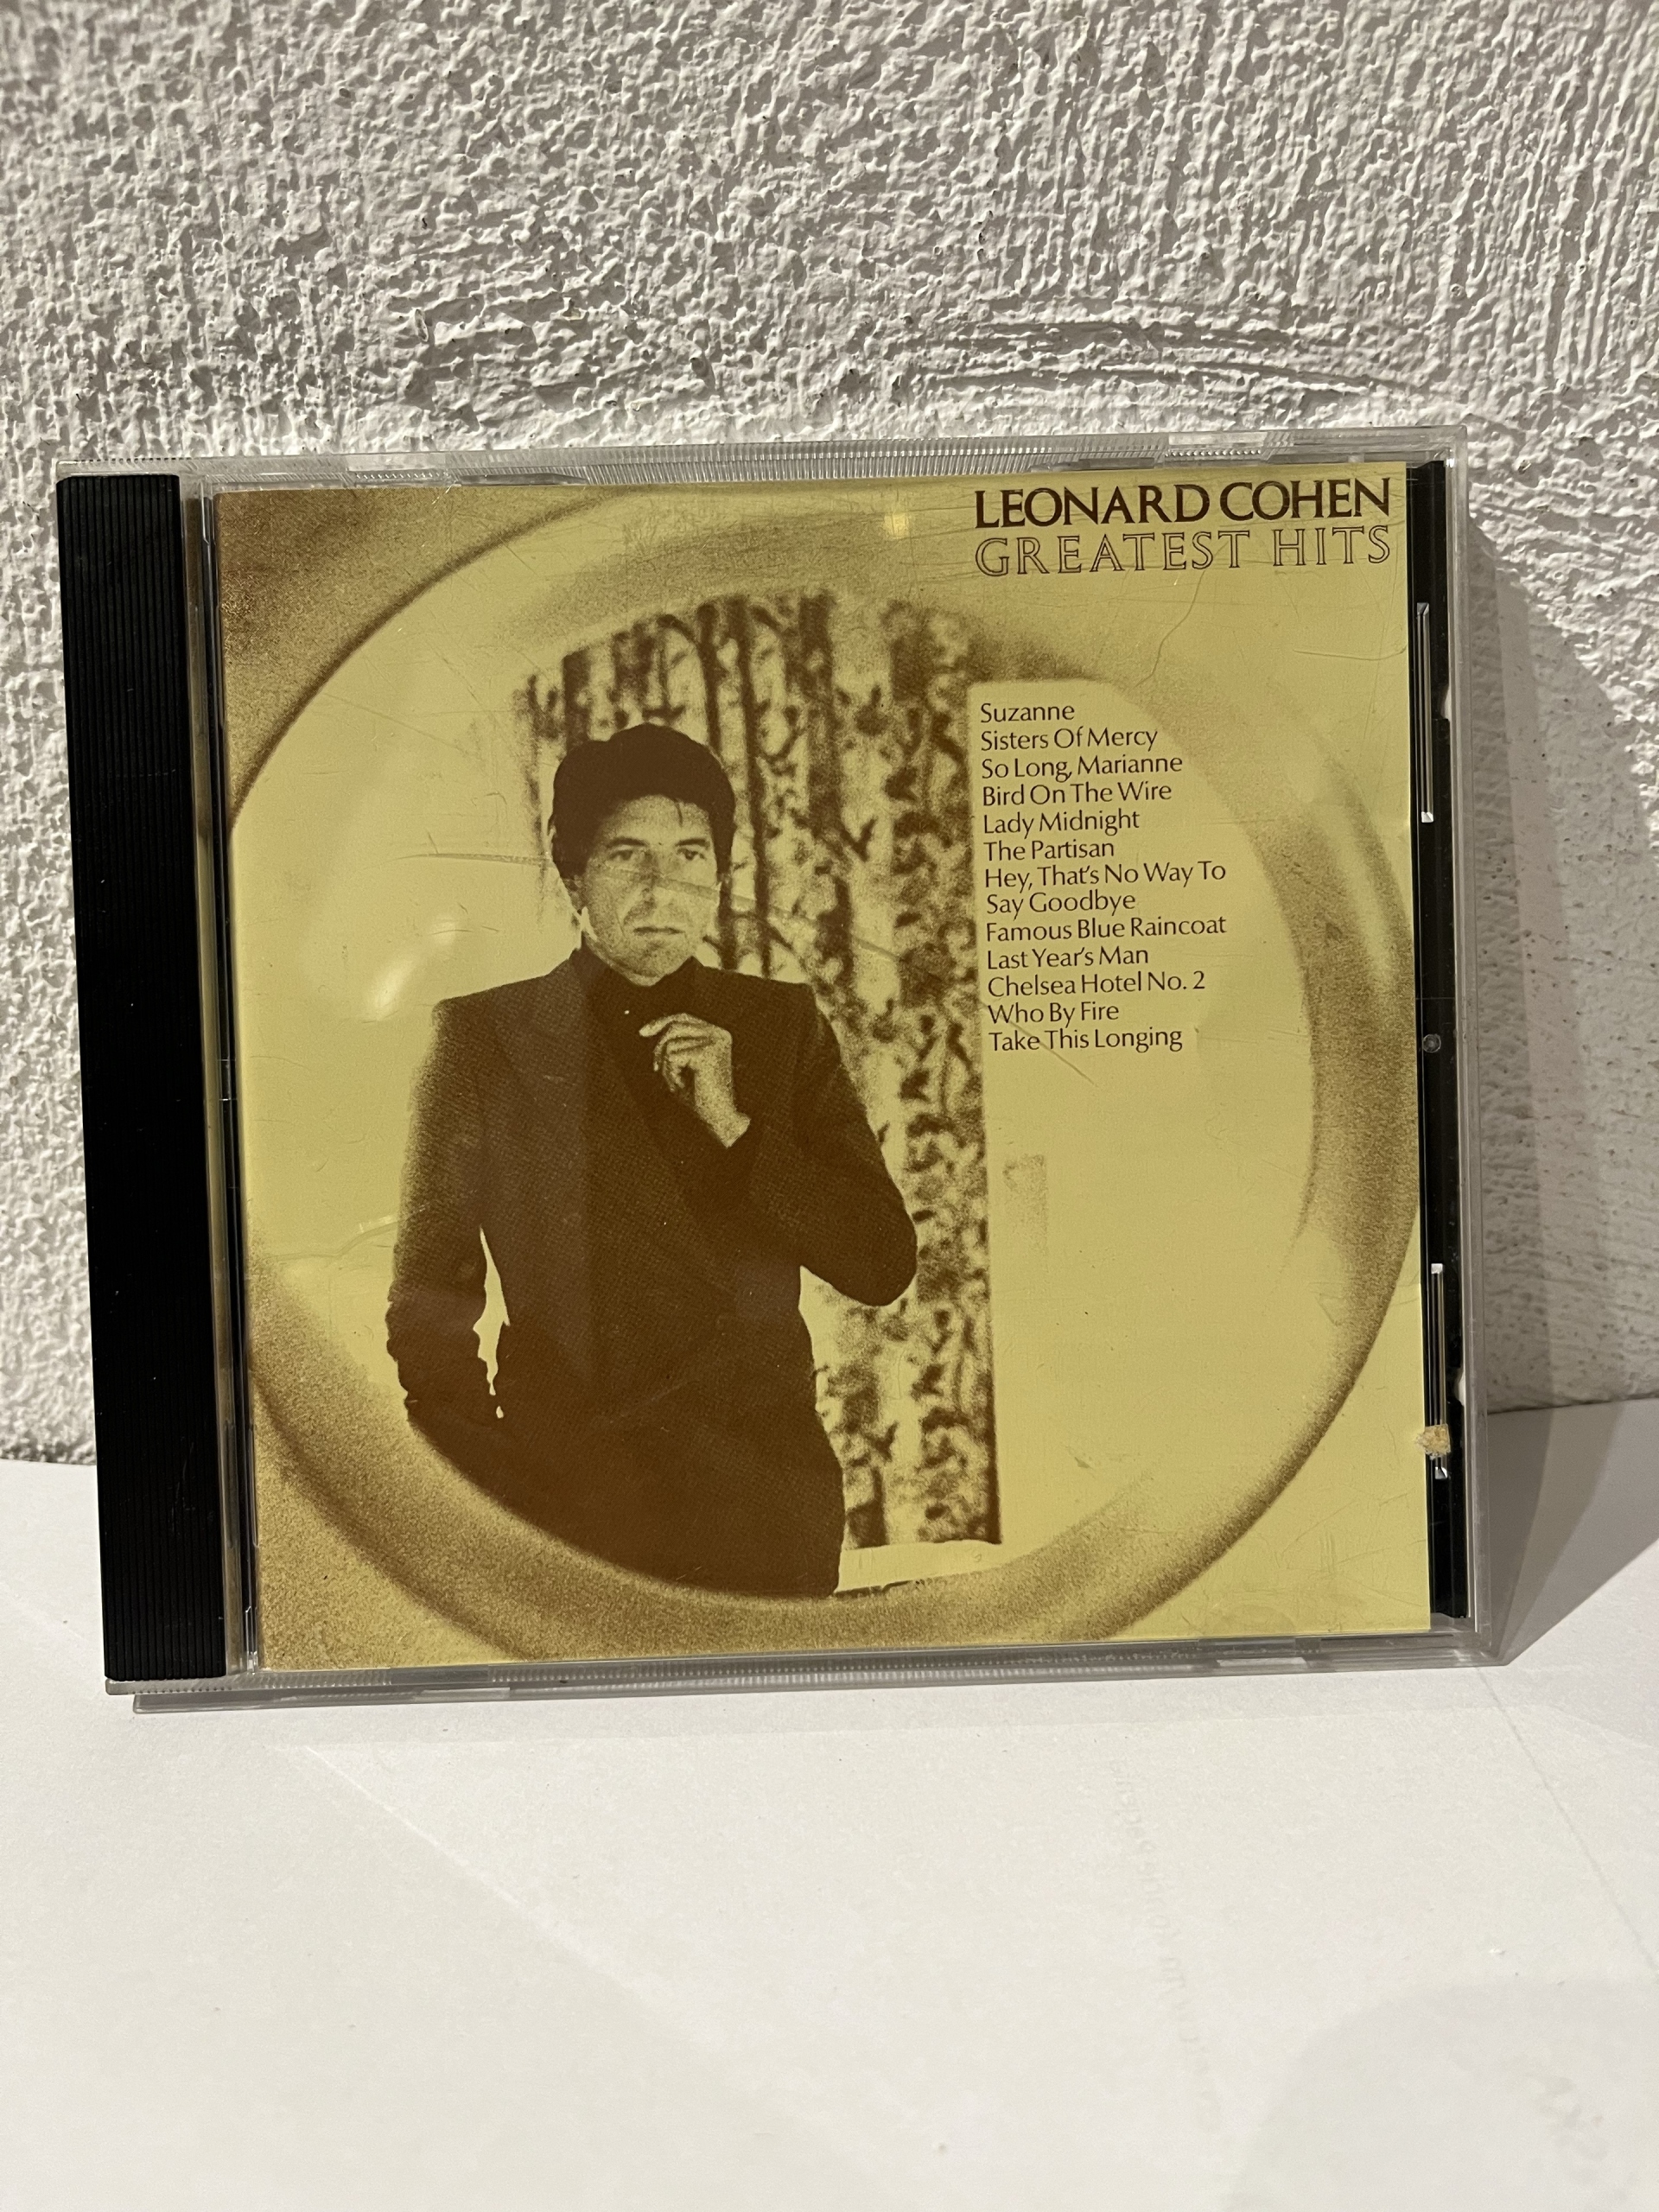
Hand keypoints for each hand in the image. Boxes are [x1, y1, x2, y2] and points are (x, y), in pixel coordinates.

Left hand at [639, 1014, 750, 1146]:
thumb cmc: (700, 1094)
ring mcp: (714, 1042)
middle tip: (657, 1068)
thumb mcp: (684, 1063)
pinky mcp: (706, 1054)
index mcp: (717, 1033)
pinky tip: (681, 1085)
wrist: (718, 1117)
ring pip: (670, 1043)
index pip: (683, 1017)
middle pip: (674, 1026)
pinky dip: (670, 1073)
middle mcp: (719, 1034)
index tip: (642, 1032)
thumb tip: (647, 1030)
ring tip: (678, 1082)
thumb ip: (674, 1044)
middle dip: (659, 1048)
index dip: (661, 1022)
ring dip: (667, 1067)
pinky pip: (672, 1056)